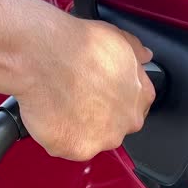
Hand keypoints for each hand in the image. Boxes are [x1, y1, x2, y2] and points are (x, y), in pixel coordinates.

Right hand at [14, 17, 154, 160]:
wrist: (42, 56)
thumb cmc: (78, 45)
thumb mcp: (118, 38)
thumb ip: (136, 51)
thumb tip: (145, 55)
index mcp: (140, 96)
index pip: (134, 105)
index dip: (114, 98)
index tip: (99, 92)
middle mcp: (127, 121)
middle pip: (115, 126)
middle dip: (98, 116)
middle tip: (77, 97)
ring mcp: (102, 138)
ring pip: (91, 139)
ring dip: (78, 127)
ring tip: (61, 102)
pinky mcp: (76, 149)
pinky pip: (66, 147)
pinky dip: (57, 135)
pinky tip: (49, 114)